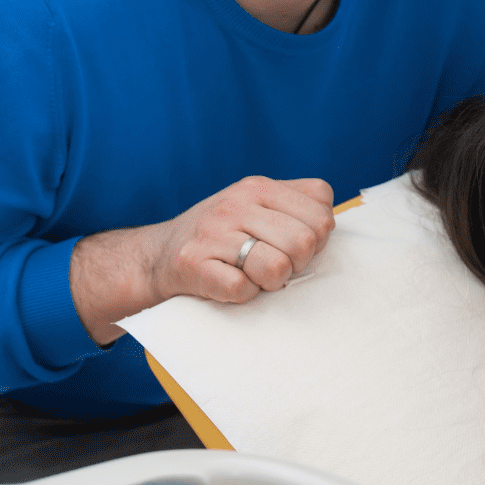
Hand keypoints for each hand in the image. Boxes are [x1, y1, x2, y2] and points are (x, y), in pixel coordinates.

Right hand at [70, 176, 335, 343]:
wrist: (154, 258)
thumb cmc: (220, 238)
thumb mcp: (256, 207)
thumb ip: (297, 206)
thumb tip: (330, 223)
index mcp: (258, 187)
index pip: (321, 208)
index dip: (318, 235)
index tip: (293, 245)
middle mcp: (236, 204)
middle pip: (306, 241)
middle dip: (298, 263)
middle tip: (275, 266)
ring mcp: (213, 234)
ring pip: (278, 267)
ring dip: (272, 282)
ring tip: (253, 276)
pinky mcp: (195, 266)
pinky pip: (243, 290)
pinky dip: (244, 296)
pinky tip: (231, 285)